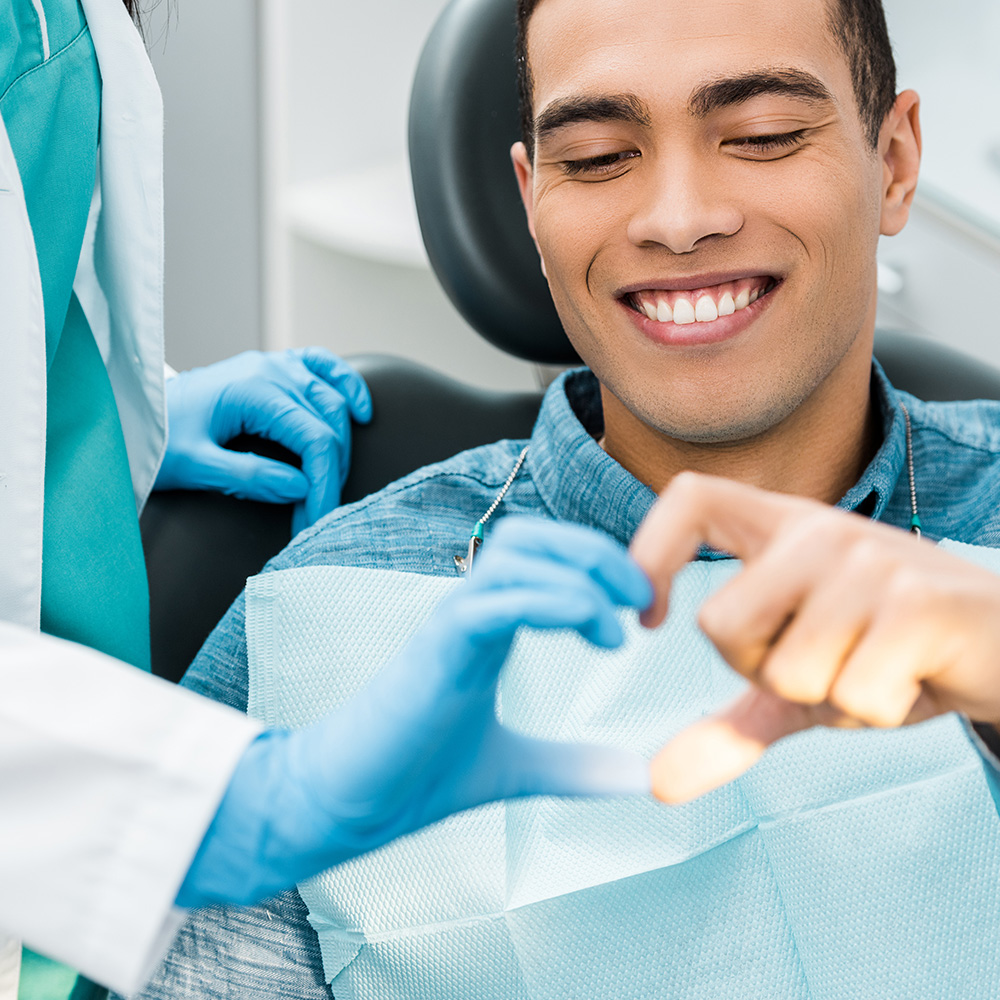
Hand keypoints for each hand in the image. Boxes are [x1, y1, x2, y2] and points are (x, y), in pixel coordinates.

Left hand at [155, 349, 371, 531]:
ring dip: (339, 446)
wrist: (130, 409)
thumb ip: (249, 476)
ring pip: (333, 402)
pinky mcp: (274, 368)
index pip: (314, 439)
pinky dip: (346, 387)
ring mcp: (275, 365)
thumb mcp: (194, 465)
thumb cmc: (156, 437)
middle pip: (330, 424)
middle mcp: (272, 370)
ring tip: (326, 486)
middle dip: (330, 474)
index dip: (324, 485)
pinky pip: (323, 368)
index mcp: (254, 390)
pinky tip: (361, 413)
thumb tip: (301, 487)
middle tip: (315, 517)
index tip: (318, 522)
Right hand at [177, 517, 653, 906]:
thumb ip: (573, 766)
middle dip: (596, 553)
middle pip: (531, 536)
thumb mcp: (518, 768)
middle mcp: (468, 611)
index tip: (642, 611)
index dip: (597, 566)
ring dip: (581, 573)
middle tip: (643, 599)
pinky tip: (596, 633)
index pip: (541, 557)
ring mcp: (449, 623)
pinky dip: (554, 602)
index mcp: (485, 626)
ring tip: (620, 624)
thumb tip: (638, 777)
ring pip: (516, 554)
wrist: (347, 803)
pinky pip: (497, 601)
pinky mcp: (437, 648)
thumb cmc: (417, 775)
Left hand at [630, 472, 999, 804]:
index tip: (650, 619)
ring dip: (829, 697)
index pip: (690, 499)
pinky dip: (878, 709)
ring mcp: (870, 560)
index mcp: (781, 527)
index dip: (649, 552)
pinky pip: (853, 695)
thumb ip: (731, 721)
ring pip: (788, 671)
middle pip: (721, 625)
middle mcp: (819, 528)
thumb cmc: (892, 650)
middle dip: (762, 673)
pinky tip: (911, 677)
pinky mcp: (919, 603)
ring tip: (873, 666)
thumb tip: (658, 781)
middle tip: (824, 662)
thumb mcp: (803, 679)